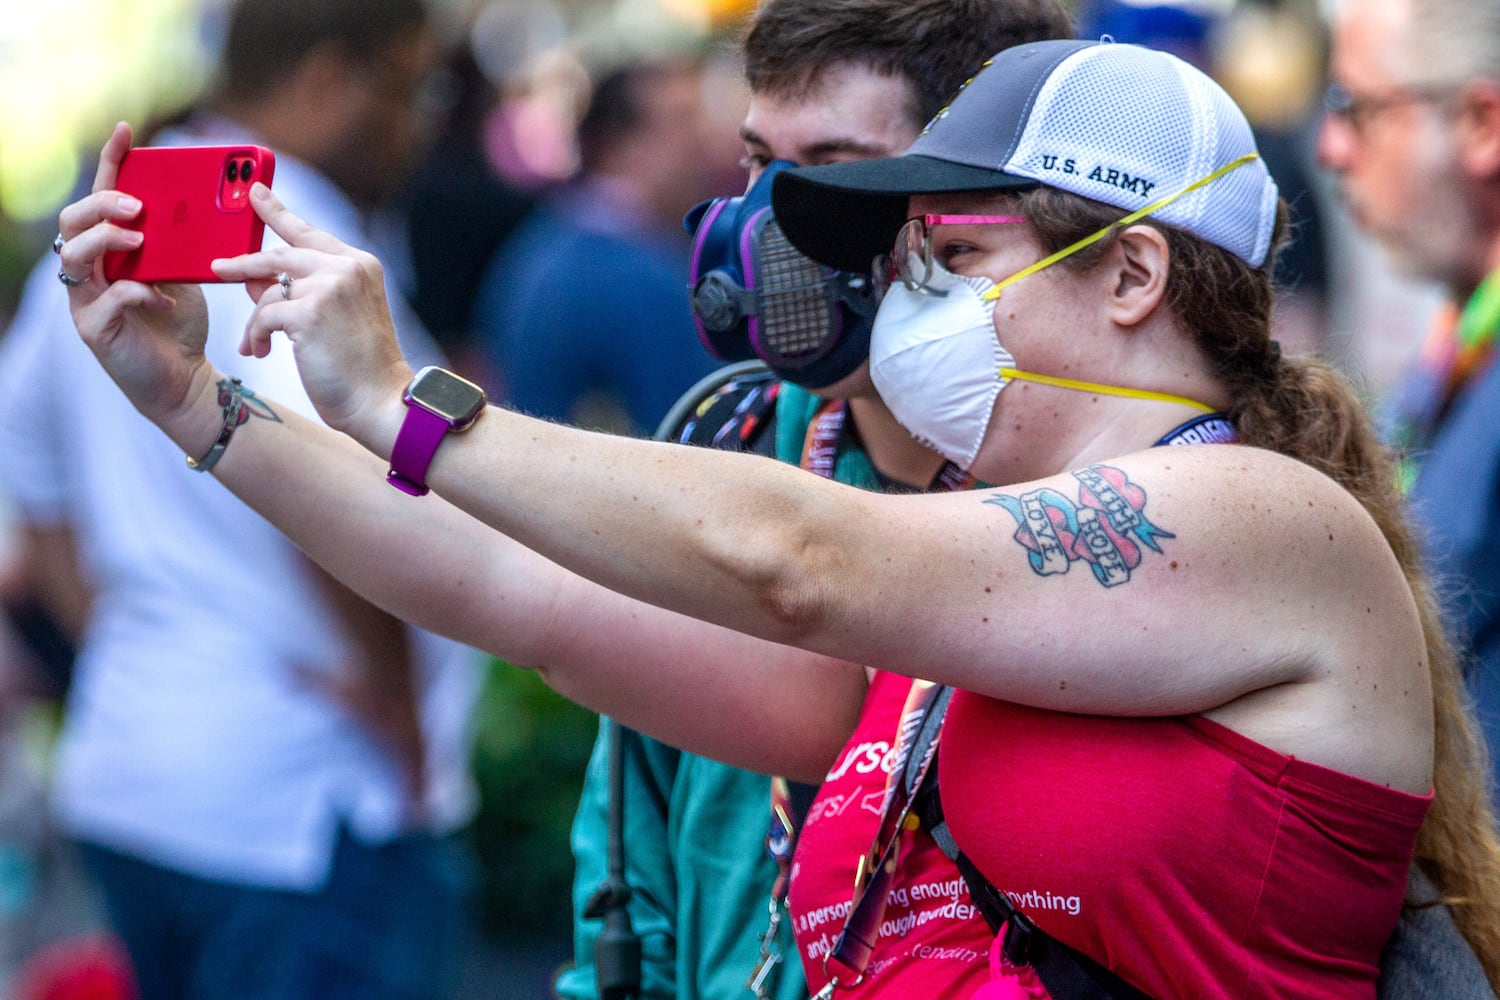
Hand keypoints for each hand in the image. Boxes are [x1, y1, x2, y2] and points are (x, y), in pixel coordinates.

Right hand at [59, 122, 214, 434]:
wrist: (186, 377)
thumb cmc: (179, 321)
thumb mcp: (187, 271)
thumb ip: (182, 241)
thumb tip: (206, 205)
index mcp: (110, 247)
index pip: (102, 195)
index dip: (110, 162)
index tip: (126, 131)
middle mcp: (90, 269)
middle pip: (73, 219)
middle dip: (104, 204)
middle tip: (140, 206)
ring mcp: (86, 299)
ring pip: (73, 255)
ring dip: (107, 240)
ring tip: (141, 240)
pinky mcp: (95, 331)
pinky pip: (102, 301)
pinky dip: (131, 292)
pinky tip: (158, 296)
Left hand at [211, 186, 412, 450]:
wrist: (380, 401)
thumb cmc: (360, 367)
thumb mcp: (331, 319)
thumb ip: (298, 291)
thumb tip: (255, 277)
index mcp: (359, 265)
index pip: (309, 232)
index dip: (277, 211)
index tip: (254, 192)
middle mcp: (346, 268)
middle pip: (280, 254)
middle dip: (244, 263)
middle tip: (216, 267)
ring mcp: (329, 287)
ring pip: (268, 289)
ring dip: (256, 320)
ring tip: (255, 344)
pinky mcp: (309, 312)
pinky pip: (262, 315)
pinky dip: (255, 335)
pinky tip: (261, 352)